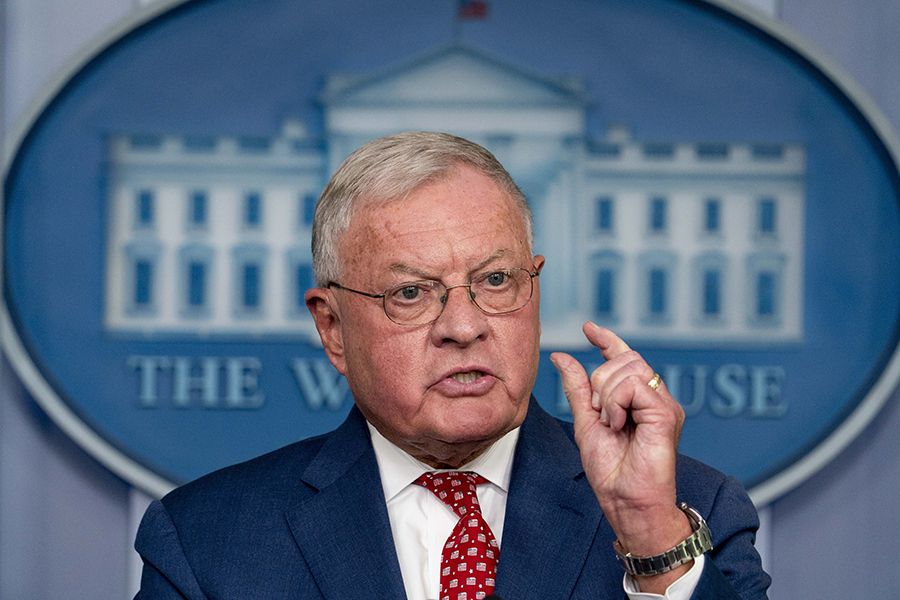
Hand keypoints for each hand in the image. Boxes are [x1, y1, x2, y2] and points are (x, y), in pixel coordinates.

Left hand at [550, 322, 691, 588]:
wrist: (625, 501)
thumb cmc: (611, 470)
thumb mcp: (585, 422)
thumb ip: (577, 389)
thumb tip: (561, 357)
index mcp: (638, 399)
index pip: (625, 358)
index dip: (607, 340)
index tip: (588, 328)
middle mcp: (654, 397)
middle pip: (623, 359)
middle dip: (599, 382)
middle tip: (602, 416)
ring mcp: (663, 403)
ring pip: (626, 369)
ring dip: (606, 397)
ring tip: (612, 425)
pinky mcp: (666, 412)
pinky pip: (632, 386)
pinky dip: (615, 404)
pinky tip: (618, 425)